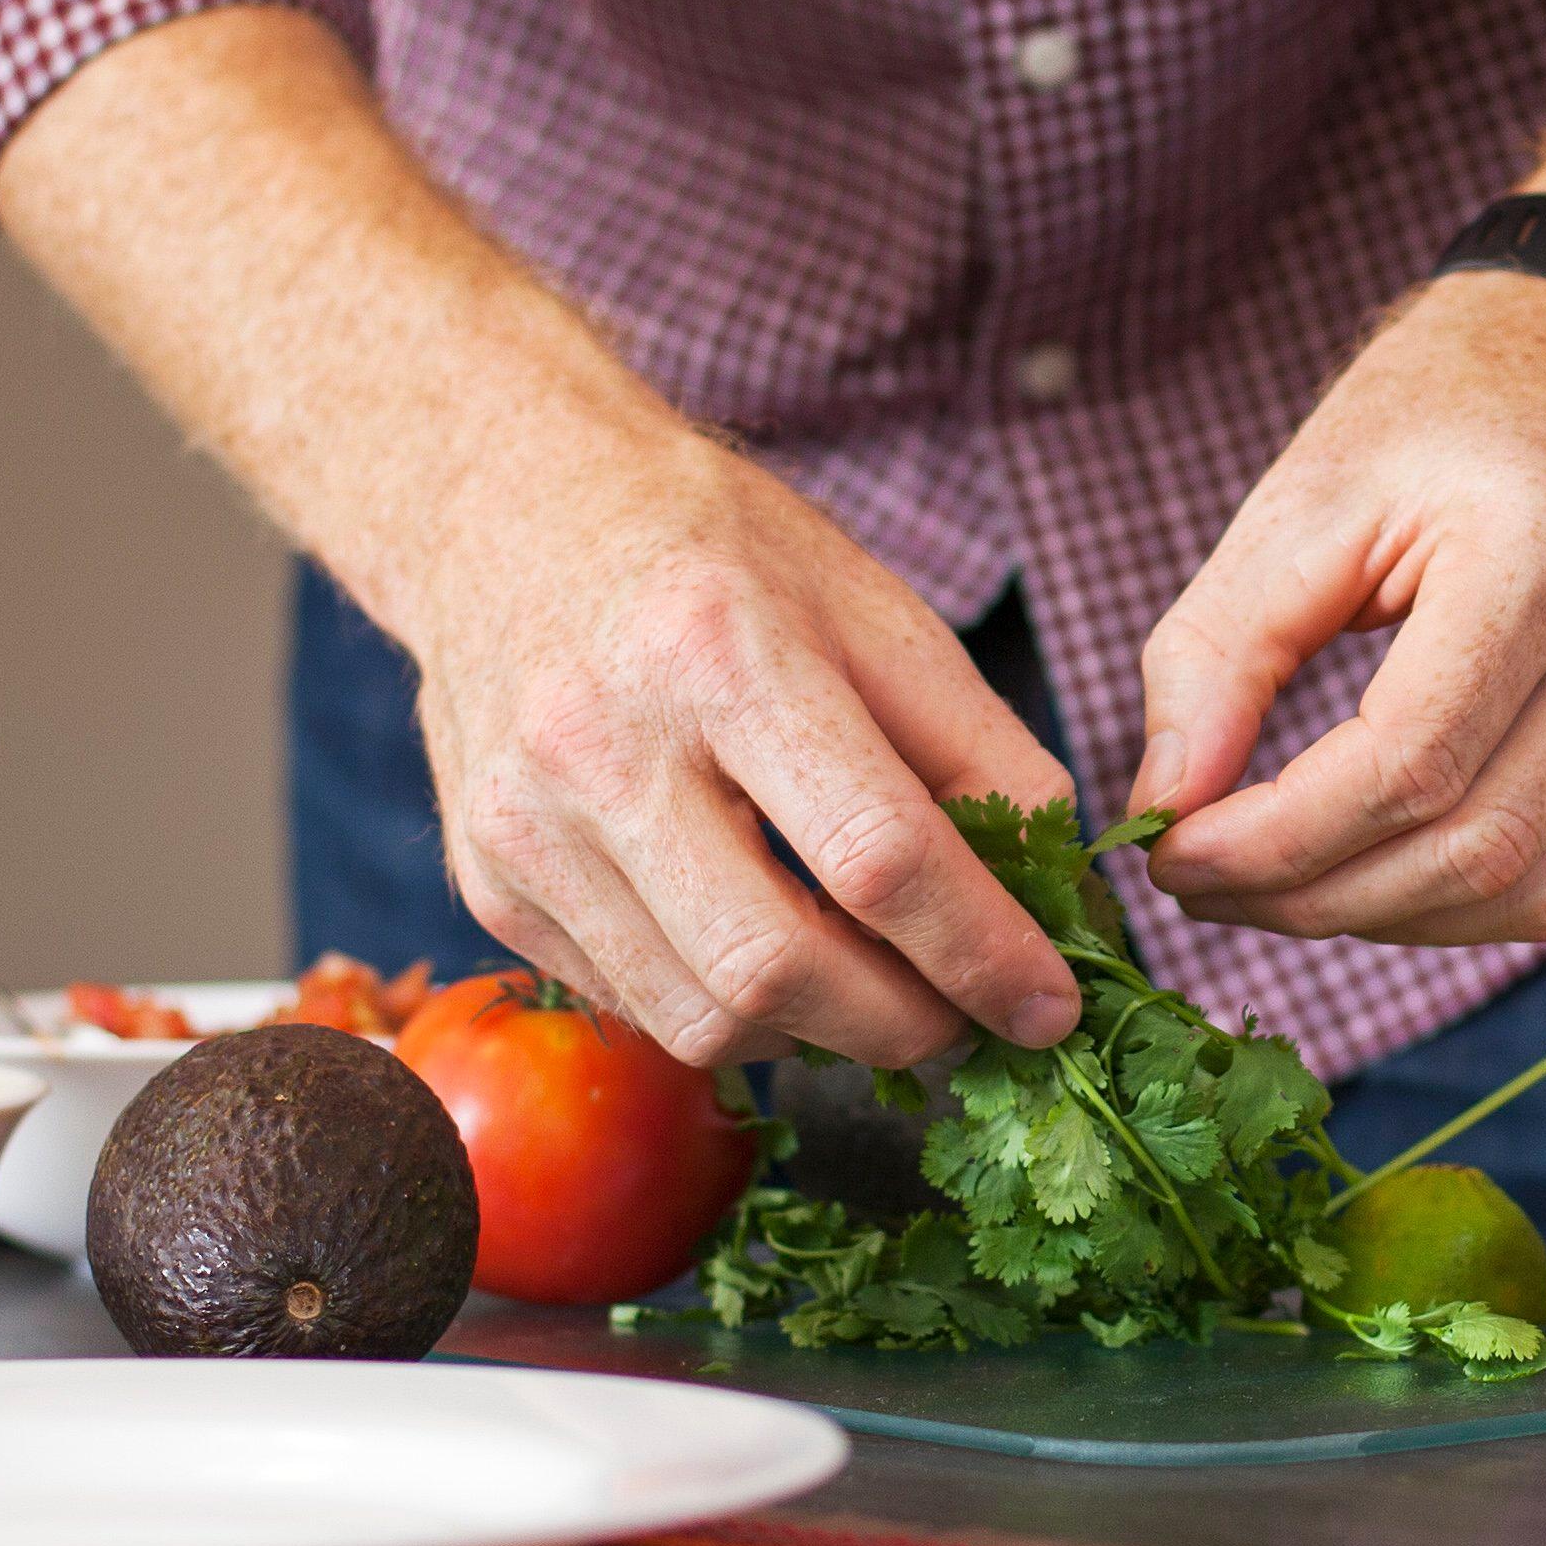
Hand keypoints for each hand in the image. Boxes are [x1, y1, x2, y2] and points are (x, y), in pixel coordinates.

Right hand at [0, 7, 1077, 1073]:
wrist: (505, 505)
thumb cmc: (709, 551)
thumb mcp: (871, 605)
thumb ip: (975, 749)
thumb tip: (1057, 897)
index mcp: (720, 652)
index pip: (876, 856)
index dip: (982, 953)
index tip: (1051, 1004)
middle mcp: (599, 745)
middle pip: (774, 967)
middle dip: (904, 1027)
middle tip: (970, 1024)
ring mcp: (525, 826)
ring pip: (698, 1019)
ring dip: (818, 1040)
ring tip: (877, 995)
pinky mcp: (488, 881)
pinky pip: (632, 1005)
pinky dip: (726, 1013)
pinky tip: (770, 958)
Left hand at [1129, 271, 1545, 946]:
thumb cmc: (1438, 418)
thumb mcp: (1300, 501)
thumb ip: (1215, 655)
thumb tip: (1166, 807)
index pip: (1407, 768)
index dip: (1274, 844)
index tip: (1169, 855)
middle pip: (1473, 851)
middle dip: (1315, 898)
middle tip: (1207, 886)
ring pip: (1536, 894)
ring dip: (1388, 917)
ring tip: (1283, 882)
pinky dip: (1467, 893)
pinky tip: (1384, 849)